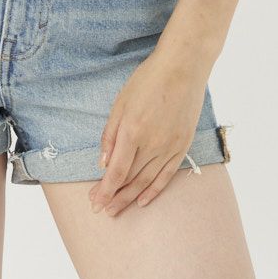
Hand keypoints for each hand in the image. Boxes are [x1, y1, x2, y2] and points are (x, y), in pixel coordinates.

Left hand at [89, 49, 207, 217]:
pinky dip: (154, 190)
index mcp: (133, 131)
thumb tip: (103, 164)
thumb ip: (110, 134)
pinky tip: (143, 200)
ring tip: (116, 209)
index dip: (105, 189)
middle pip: (131, 179)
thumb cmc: (148, 80)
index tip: (94, 201)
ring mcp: (169, 147)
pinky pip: (167, 175)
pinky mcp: (182, 146)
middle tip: (100, 209)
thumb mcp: (120, 102)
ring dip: (130, 198)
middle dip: (114, 196)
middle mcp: (152, 144)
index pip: (117, 171)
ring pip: (147, 181)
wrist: (183, 68)